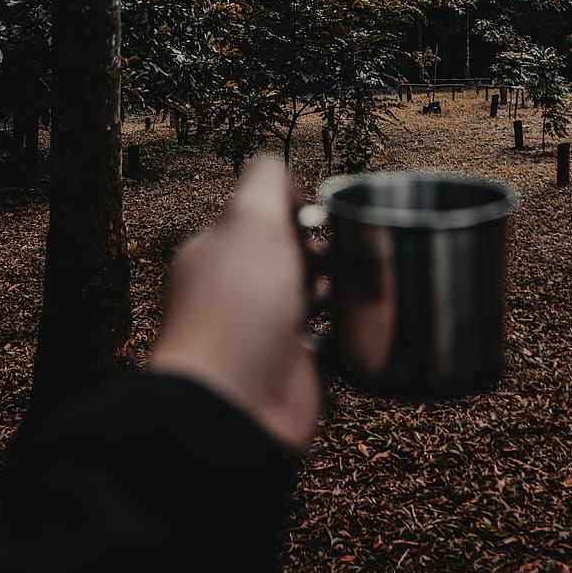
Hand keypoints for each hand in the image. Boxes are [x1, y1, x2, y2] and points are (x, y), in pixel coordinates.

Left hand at [149, 155, 321, 450]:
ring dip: (334, 288)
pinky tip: (356, 324)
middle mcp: (236, 294)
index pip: (259, 219)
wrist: (237, 405)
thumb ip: (265, 181)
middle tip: (337, 253)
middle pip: (288, 256)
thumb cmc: (239, 308)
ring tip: (347, 288)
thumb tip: (280, 168)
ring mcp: (264, 335)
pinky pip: (327, 343)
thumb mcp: (250, 220)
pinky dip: (344, 334)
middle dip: (320, 248)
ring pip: (308, 298)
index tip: (317, 216)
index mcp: (215, 255)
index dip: (293, 211)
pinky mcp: (293, 371)